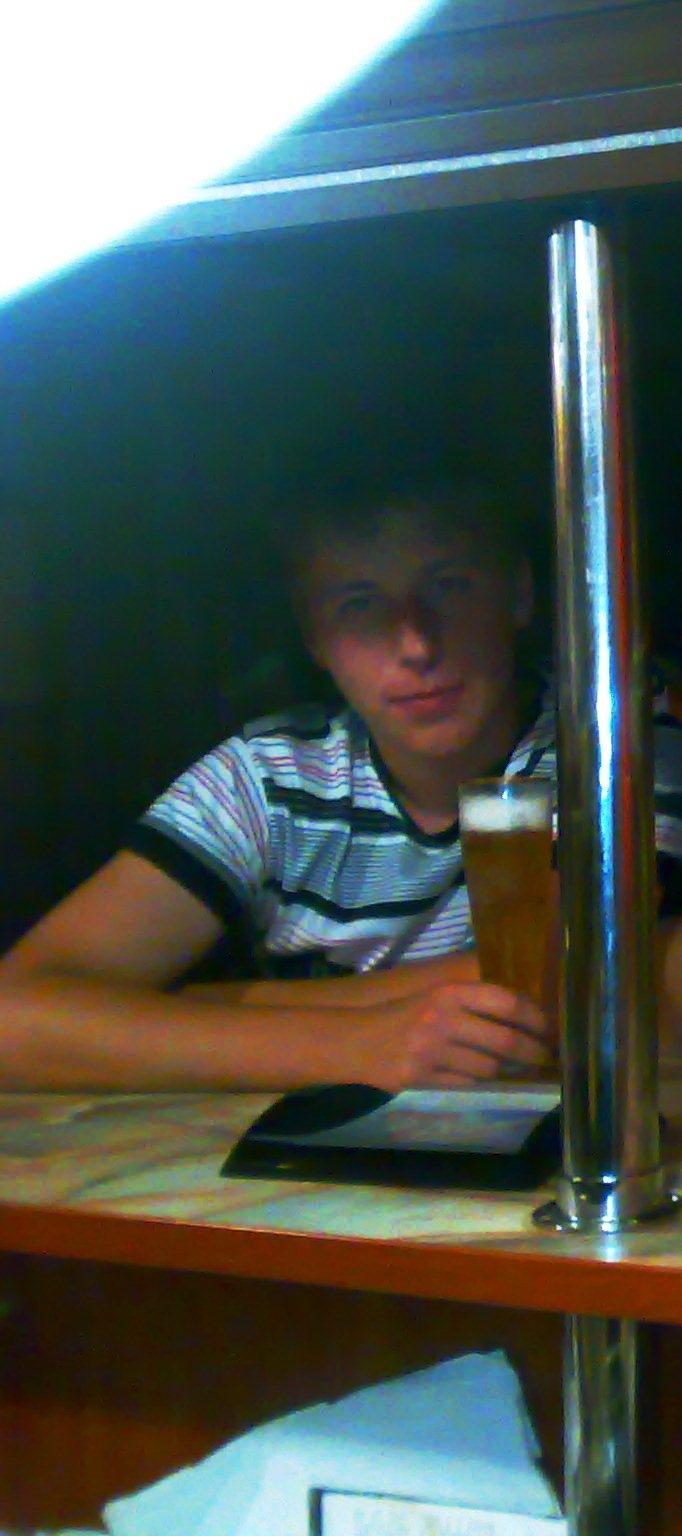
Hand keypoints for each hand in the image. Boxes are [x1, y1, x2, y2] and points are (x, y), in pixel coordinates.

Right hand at [358, 980, 555, 1091]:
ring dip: (505, 1071)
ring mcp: (432, 1050)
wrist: (357, 1041)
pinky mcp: (422, 1077)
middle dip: (532, 1052)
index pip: (506, 1002)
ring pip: (488, 1068)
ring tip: (514, 1068)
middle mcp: (442, 1018)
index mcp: (449, 992)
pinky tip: (480, 1076)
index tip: (552, 1028)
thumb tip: (525, 1019)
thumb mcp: (436, 997)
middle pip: (505, 1041)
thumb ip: (473, 1004)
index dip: (536, 1018)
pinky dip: (477, 1082)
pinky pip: (466, 1084)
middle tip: (546, 1057)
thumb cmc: (403, 1015)